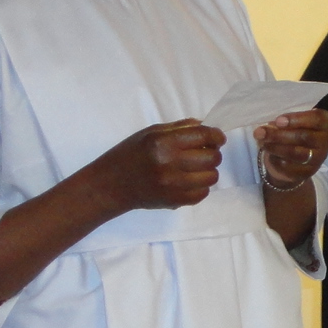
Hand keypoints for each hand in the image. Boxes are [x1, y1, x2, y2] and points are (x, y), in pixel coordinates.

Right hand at [88, 119, 224, 212]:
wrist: (110, 185)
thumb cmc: (129, 154)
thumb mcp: (150, 133)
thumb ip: (179, 128)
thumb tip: (205, 125)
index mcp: (163, 142)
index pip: (204, 136)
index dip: (216, 136)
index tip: (217, 138)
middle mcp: (170, 164)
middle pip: (213, 158)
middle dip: (212, 153)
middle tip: (203, 153)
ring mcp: (173, 185)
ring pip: (212, 177)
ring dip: (208, 171)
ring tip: (195, 168)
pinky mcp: (175, 201)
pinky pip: (203, 193)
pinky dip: (200, 186)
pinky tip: (188, 181)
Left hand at [254, 109, 327, 187]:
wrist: (296, 157)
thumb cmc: (295, 130)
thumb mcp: (294, 121)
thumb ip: (286, 121)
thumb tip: (268, 127)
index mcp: (326, 123)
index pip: (317, 119)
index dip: (297, 119)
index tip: (278, 121)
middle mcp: (326, 140)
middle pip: (304, 137)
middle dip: (279, 134)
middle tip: (261, 132)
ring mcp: (318, 158)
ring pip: (295, 153)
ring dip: (275, 147)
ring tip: (261, 141)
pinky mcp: (307, 172)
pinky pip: (288, 165)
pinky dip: (274, 158)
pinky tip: (267, 151)